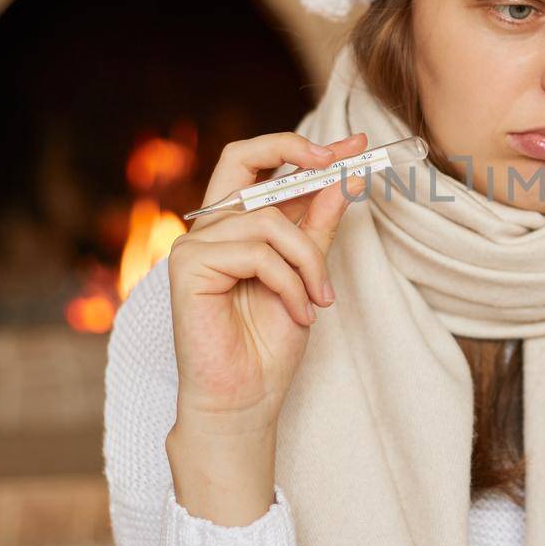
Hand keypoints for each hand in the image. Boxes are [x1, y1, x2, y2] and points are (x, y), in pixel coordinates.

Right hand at [164, 130, 367, 524]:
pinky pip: (257, 253)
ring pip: (268, 219)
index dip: (308, 149)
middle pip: (241, 156)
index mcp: (237, 226)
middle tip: (339, 160)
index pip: (264, 168)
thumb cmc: (271, 344)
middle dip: (294, 149)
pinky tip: (299, 312)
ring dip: (308, 260)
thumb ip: (317, 226)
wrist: (247, 399)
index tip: (355, 145)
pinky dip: (289, 283)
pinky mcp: (188, 267)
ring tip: (319, 299)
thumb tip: (341, 179)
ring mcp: (195, 245)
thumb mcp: (309, 275)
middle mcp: (212, 228)